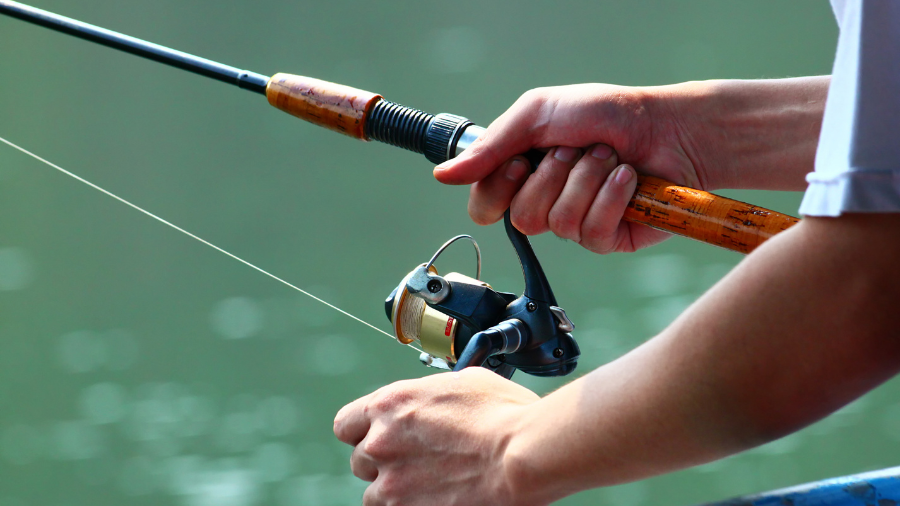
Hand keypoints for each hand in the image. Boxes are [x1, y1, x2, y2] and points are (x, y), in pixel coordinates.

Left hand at [334, 367, 540, 505]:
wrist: (522, 456)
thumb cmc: (503, 416)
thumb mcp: (464, 383)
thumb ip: (433, 394)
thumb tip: (435, 399)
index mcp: (389, 405)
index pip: (346, 424)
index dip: (362, 431)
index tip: (377, 436)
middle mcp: (381, 443)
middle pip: (360, 460)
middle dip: (384, 461)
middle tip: (416, 461)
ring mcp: (392, 483)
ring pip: (374, 494)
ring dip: (394, 490)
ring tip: (429, 484)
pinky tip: (437, 497)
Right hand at [433, 83, 707, 252]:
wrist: (667, 126)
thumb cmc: (606, 113)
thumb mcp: (539, 113)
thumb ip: (491, 146)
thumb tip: (443, 176)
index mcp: (520, 174)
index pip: (484, 206)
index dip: (500, 187)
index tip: (522, 158)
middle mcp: (544, 202)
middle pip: (521, 217)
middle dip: (554, 175)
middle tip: (575, 150)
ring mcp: (575, 224)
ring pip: (558, 223)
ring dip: (587, 180)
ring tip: (608, 158)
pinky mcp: (608, 239)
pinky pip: (591, 232)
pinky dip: (611, 197)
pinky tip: (627, 179)